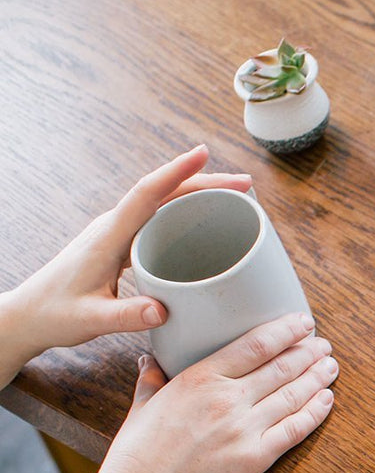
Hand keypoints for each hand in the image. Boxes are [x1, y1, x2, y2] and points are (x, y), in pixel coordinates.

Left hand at [5, 145, 250, 354]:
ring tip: (237, 199)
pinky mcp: (122, 244)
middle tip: (245, 184)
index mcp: (108, 237)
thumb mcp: (91, 319)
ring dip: (200, 196)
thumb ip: (126, 316)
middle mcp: (114, 227)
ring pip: (164, 205)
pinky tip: (208, 224)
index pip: (146, 194)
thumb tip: (163, 311)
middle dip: (205, 183)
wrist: (31, 314)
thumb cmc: (57, 315)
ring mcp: (118, 233)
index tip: (203, 153)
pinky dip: (187, 216)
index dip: (176, 172)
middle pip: (164, 193)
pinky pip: (160, 221)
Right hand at [85, 313, 337, 472]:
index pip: (255, 345)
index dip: (286, 331)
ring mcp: (245, 429)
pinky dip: (315, 412)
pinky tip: (327, 400)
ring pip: (293, 395)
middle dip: (308, 353)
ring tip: (329, 366)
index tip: (303, 323)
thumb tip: (151, 360)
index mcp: (200, 379)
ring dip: (317, 378)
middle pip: (281, 367)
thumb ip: (153, 379)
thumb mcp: (143, 406)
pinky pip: (295, 429)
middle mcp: (228, 399)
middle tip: (324, 345)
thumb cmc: (137, 454)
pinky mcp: (256, 458)